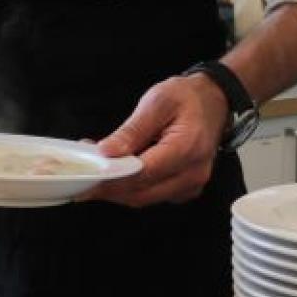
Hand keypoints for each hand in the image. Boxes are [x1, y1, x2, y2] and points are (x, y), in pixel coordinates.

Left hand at [83, 72, 230, 206]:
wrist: (215, 101)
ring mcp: (191, 185)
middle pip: (141, 192)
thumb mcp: (157, 102)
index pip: (141, 174)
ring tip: (93, 172)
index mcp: (186, 149)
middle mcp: (192, 174)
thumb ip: (132, 130)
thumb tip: (107, 152)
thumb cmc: (186, 97)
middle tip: (81, 176)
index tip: (84, 176)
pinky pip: (152, 195)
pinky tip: (114, 173)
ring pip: (144, 198)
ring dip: (116, 189)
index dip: (110, 178)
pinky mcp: (185, 188)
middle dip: (107, 187)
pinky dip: (130, 188)